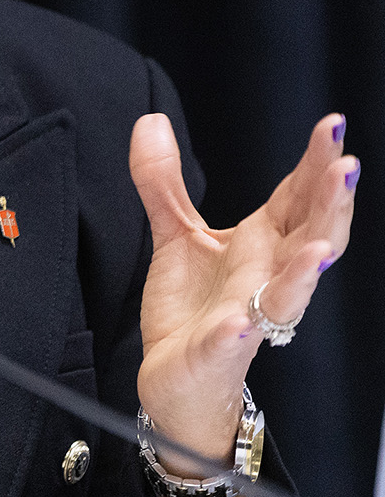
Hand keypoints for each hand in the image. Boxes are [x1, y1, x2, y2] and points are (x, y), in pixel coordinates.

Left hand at [130, 112, 356, 480]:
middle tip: (346, 168)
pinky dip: (237, 333)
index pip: (298, 198)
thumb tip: (150, 120)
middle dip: (331, 206)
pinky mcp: (217, 351)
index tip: (333, 125)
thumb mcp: (176, 233)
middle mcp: (266, 277)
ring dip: (305, 272)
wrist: (177, 376)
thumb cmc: (194, 307)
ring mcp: (248, 316)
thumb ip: (163, 180)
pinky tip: (239, 322)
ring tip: (319, 249)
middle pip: (310, 237)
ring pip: (288, 294)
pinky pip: (231, 343)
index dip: (317, 163)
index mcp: (262, 244)